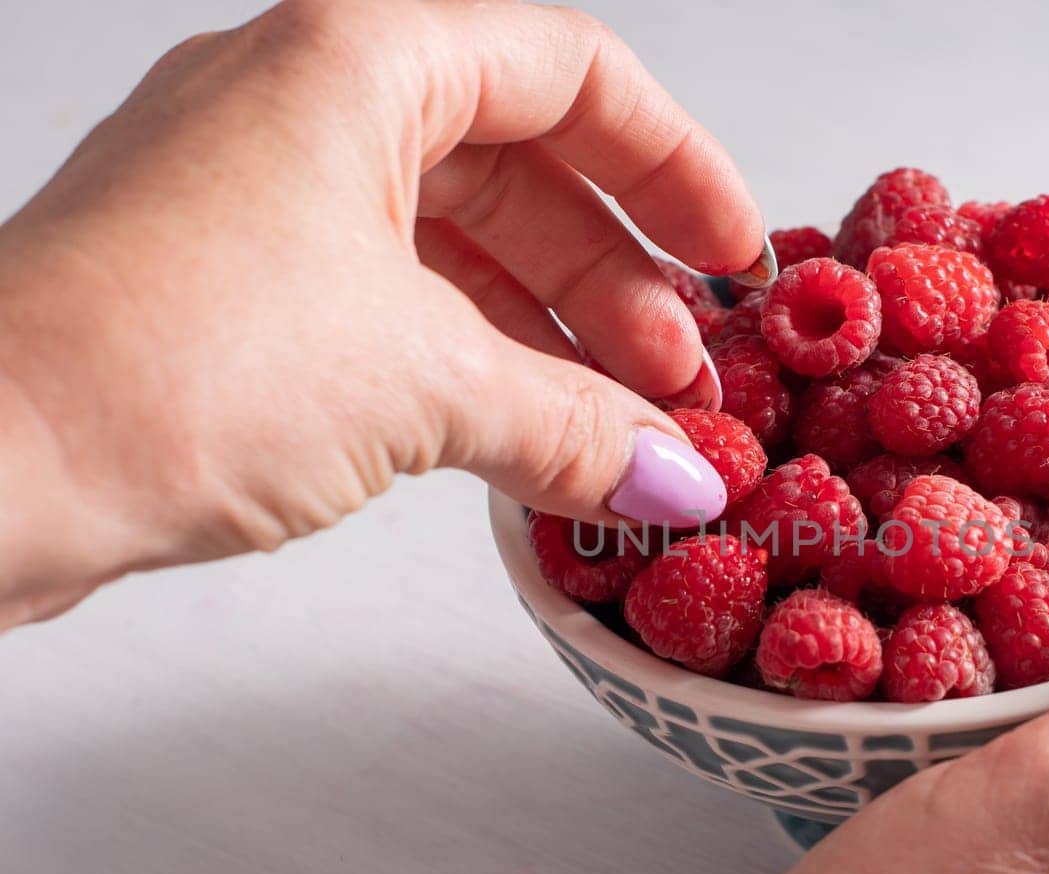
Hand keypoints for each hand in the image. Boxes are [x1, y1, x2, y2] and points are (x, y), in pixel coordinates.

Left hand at [0, 0, 761, 628]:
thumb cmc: (156, 369)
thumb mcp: (422, 386)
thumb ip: (575, 426)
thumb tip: (671, 477)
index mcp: (355, 61)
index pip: (569, 75)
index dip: (674, 167)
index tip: (732, 255)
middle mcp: (302, 103)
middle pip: (519, 163)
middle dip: (617, 278)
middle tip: (680, 376)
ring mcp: (260, 194)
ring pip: (456, 241)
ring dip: (553, 333)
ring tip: (624, 427)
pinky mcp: (231, 285)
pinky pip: (394, 302)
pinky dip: (474, 365)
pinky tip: (531, 439)